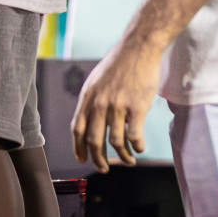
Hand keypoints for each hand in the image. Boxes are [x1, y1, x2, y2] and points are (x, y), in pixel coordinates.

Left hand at [71, 33, 162, 171]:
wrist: (139, 47)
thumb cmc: (120, 63)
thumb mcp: (97, 80)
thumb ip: (93, 100)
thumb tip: (91, 122)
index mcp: (88, 96)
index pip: (77, 128)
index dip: (78, 147)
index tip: (82, 159)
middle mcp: (100, 103)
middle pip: (94, 140)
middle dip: (98, 159)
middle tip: (104, 168)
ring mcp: (118, 105)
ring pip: (116, 142)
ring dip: (122, 156)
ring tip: (128, 161)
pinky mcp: (137, 107)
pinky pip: (134, 136)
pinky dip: (137, 147)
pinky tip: (139, 148)